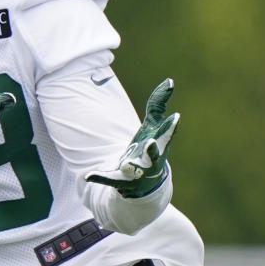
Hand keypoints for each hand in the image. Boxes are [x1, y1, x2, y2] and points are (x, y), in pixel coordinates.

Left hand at [84, 79, 179, 197]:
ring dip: (130, 166)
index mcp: (159, 146)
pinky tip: (88, 175)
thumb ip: (158, 105)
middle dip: (153, 150)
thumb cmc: (149, 149)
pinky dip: (99, 177)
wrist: (143, 184)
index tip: (176, 116)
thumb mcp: (154, 127)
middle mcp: (150, 161)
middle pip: (154, 155)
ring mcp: (135, 172)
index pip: (167, 135)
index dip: (171, 126)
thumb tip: (169, 81)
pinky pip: (108, 180)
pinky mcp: (119, 181)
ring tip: (125, 162)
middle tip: (151, 142)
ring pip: (133, 170)